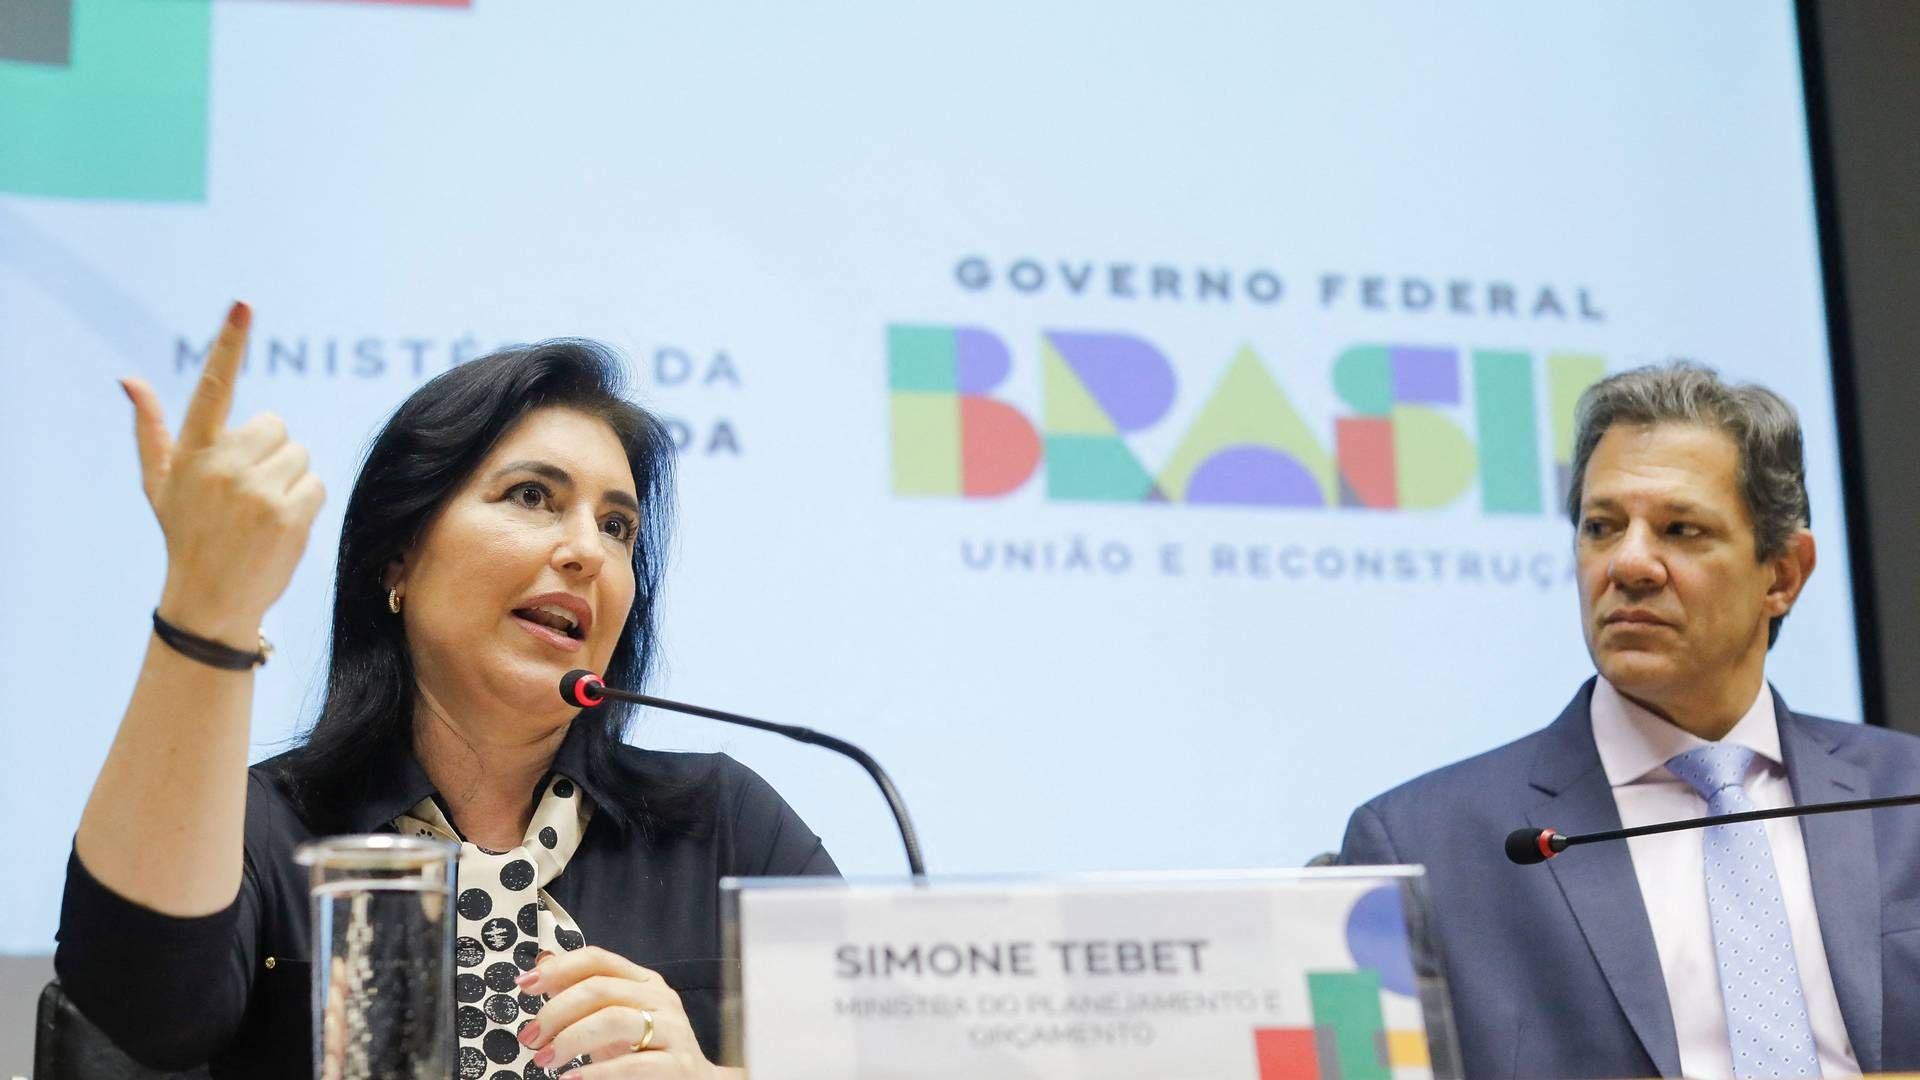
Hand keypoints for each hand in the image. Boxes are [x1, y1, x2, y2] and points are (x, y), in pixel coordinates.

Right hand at [124, 302, 324, 643]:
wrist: (209, 599)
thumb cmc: (188, 534)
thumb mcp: (162, 483)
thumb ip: (152, 429)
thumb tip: (129, 379)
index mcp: (193, 451)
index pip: (214, 386)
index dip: (229, 344)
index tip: (242, 305)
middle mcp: (222, 465)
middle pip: (277, 428)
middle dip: (271, 455)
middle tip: (247, 493)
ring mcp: (255, 490)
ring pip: (300, 456)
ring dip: (289, 480)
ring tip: (261, 513)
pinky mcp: (287, 514)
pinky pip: (316, 484)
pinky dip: (306, 504)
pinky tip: (281, 527)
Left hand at [514, 946, 732, 1077]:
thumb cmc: (645, 1050)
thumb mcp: (613, 1018)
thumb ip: (583, 992)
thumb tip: (543, 962)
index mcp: (644, 981)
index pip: (598, 960)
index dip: (558, 968)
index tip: (524, 984)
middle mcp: (660, 998)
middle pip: (601, 989)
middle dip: (557, 1011)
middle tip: (531, 1037)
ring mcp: (672, 1030)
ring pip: (615, 1020)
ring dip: (571, 1039)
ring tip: (545, 1059)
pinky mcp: (677, 1064)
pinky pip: (633, 1064)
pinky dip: (597, 1072)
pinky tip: (572, 1078)